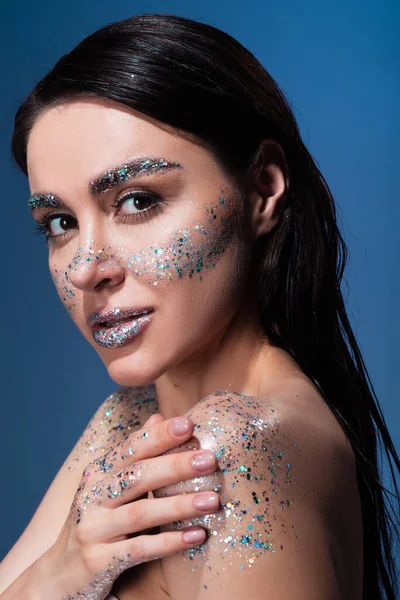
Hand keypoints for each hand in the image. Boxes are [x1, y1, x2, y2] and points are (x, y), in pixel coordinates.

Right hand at [32, 414, 218, 598]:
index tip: (189, 424)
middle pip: (137, 476)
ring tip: (212, 500)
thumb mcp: (108, 485)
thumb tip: (159, 416)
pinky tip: (197, 534)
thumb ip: (134, 453)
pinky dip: (169, 541)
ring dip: (179, 505)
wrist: (58, 575)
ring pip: (140, 513)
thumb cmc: (96, 521)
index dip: (159, 436)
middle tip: (210, 460)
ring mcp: (92, 529)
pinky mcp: (98, 561)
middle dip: (175, 466)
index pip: (131, 448)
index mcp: (98, 473)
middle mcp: (92, 496)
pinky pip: (139, 549)